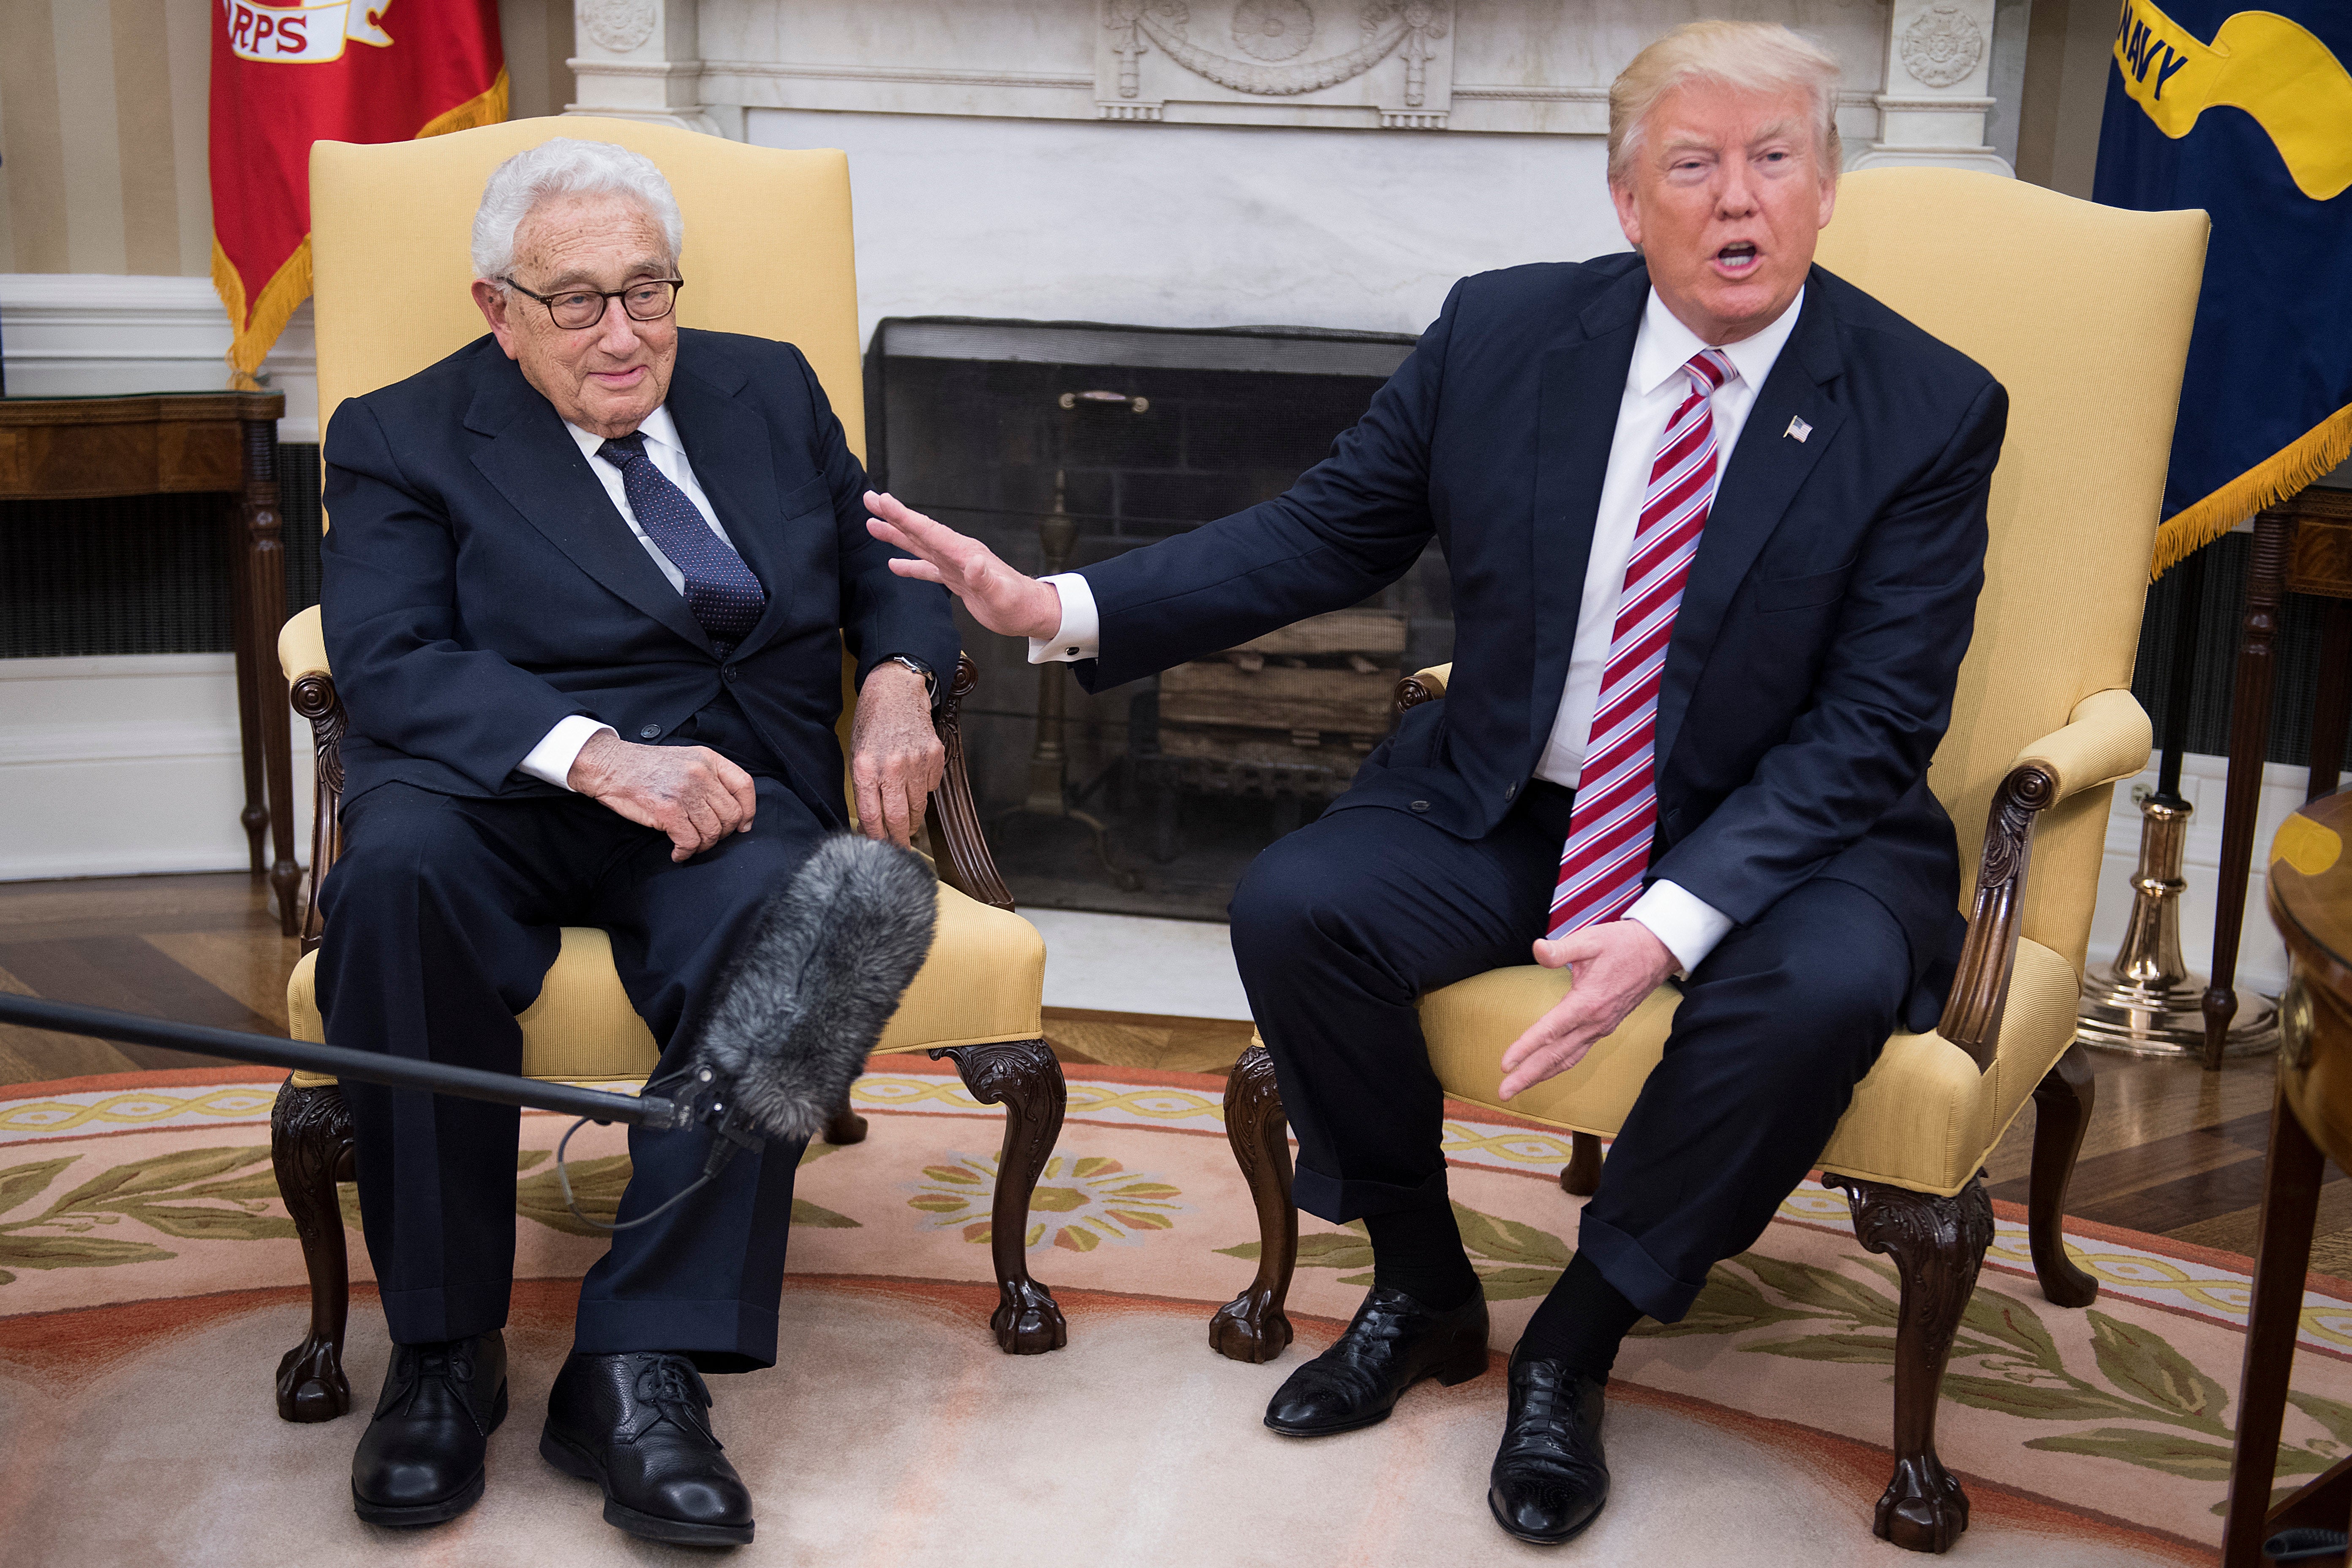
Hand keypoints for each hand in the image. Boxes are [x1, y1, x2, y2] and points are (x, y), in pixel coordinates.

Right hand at [569, 731, 756, 862]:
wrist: (609, 766)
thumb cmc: (646, 768)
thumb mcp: (686, 760)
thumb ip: (710, 778)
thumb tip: (733, 809)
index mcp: (708, 760)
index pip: (744, 786)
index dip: (749, 810)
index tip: (743, 826)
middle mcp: (700, 774)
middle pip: (731, 814)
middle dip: (722, 833)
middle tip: (706, 838)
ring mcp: (684, 792)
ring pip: (712, 831)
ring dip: (703, 845)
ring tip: (690, 845)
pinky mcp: (667, 810)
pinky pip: (690, 841)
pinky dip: (685, 852)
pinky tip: (677, 852)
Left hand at [849, 662, 944, 846]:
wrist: (897, 689)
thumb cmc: (872, 722)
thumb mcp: (857, 754)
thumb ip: (865, 787)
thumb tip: (873, 821)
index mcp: (865, 768)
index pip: (872, 817)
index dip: (876, 839)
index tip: (880, 849)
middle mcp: (891, 767)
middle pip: (897, 819)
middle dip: (899, 840)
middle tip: (900, 850)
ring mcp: (916, 762)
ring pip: (918, 807)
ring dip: (913, 820)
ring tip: (908, 824)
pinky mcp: (935, 756)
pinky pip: (931, 787)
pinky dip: (924, 791)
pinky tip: (916, 781)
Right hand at [865, 491, 1063, 639]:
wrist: (1030, 611)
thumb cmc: (1018, 603)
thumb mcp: (1002, 595)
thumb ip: (985, 578)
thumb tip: (972, 562)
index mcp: (964, 553)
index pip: (929, 531)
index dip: (904, 517)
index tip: (883, 501)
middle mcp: (957, 553)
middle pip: (920, 531)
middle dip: (894, 516)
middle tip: (869, 499)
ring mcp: (955, 564)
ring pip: (920, 546)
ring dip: (896, 535)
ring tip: (871, 525)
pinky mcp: (956, 578)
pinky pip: (927, 568)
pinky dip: (910, 565)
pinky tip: (893, 564)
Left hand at [1495, 921, 1677, 1098]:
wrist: (1658, 953)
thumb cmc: (1623, 944)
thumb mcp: (1590, 940)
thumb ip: (1561, 949)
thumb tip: (1537, 949)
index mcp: (1587, 1002)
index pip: (1550, 1031)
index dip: (1525, 1048)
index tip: (1505, 1064)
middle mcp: (1594, 1022)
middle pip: (1556, 1055)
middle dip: (1528, 1075)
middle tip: (1503, 1092)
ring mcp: (1601, 1028)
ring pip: (1567, 1058)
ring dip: (1542, 1075)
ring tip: (1519, 1087)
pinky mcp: (1605, 1027)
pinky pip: (1579, 1053)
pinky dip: (1560, 1065)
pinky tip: (1547, 1070)